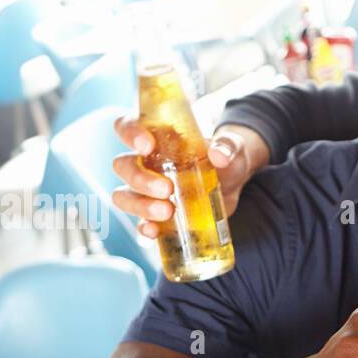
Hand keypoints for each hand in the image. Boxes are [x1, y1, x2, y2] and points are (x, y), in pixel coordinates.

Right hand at [112, 118, 264, 236]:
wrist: (235, 186)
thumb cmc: (227, 158)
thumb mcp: (232, 147)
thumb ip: (227, 146)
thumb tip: (219, 155)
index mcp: (157, 136)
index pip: (127, 126)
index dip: (129, 133)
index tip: (146, 146)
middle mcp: (146, 162)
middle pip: (123, 166)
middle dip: (139, 178)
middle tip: (167, 188)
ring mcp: (148, 190)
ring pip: (125, 195)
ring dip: (140, 204)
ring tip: (167, 211)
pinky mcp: (157, 213)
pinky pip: (140, 221)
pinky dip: (144, 227)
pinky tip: (154, 231)